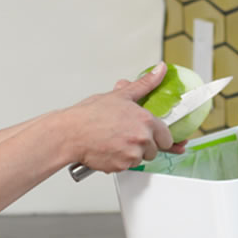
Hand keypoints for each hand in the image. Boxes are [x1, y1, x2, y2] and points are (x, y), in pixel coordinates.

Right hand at [63, 62, 182, 173]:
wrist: (70, 133)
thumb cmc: (90, 115)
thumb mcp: (120, 95)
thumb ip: (145, 84)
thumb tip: (160, 70)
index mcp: (145, 120)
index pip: (167, 137)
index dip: (159, 137)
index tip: (155, 137)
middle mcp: (141, 139)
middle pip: (155, 150)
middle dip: (144, 145)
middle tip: (126, 136)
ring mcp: (132, 154)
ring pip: (140, 159)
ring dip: (131, 153)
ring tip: (115, 141)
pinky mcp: (121, 166)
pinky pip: (127, 167)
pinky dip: (120, 161)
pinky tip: (109, 149)